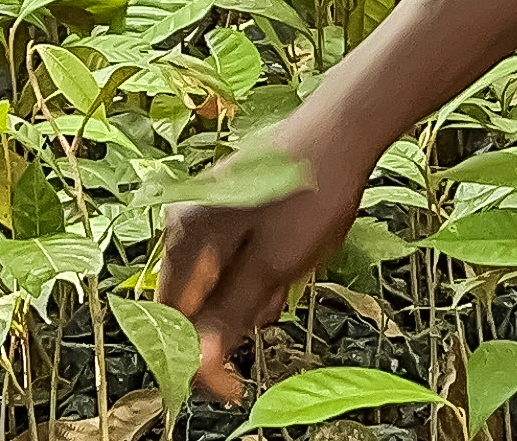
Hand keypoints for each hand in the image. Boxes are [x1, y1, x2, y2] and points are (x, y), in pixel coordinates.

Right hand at [157, 114, 376, 401]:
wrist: (343, 128)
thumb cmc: (309, 193)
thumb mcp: (273, 265)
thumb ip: (231, 314)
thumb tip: (200, 365)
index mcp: (186, 237)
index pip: (173, 321)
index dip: (199, 362)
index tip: (233, 388)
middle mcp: (186, 221)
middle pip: (192, 302)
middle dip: (230, 322)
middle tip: (274, 310)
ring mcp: (208, 210)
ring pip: (217, 281)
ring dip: (249, 297)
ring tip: (288, 276)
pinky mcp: (231, 205)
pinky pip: (233, 257)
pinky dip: (258, 271)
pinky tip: (289, 258)